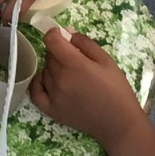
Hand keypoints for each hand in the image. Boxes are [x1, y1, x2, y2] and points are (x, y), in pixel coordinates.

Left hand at [31, 28, 146, 149]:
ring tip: (70, 74)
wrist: (118, 123)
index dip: (54, 33)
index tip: (61, 35)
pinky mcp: (51, 110)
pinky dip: (39, 83)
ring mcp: (53, 95)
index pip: (51, 40)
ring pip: (45, 71)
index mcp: (74, 64)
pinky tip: (48, 81)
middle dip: (59, 52)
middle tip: (74, 58)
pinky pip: (35, 91)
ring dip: (53, 68)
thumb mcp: (106, 60)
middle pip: (49, 56)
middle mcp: (60, 79)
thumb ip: (85, 43)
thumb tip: (67, 32)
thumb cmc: (116, 90)